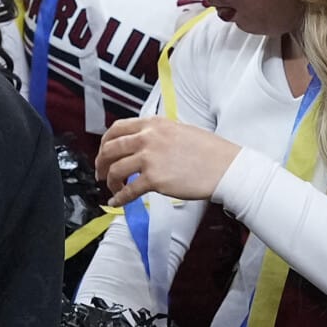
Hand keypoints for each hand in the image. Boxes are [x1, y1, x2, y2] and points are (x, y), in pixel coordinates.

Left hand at [95, 115, 242, 202]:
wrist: (226, 167)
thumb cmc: (208, 151)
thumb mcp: (179, 130)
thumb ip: (157, 134)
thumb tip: (140, 143)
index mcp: (153, 124)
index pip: (117, 129)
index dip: (105, 142)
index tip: (103, 152)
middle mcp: (147, 138)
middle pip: (110, 149)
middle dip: (101, 163)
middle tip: (100, 173)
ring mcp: (150, 158)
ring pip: (115, 170)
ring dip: (110, 181)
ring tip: (113, 188)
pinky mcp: (155, 179)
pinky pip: (128, 190)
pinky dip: (119, 197)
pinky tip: (116, 202)